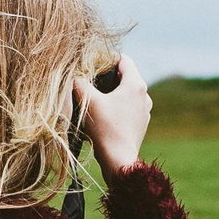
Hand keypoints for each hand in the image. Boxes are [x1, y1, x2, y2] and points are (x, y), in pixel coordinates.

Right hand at [73, 54, 151, 173]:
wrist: (119, 160)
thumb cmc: (105, 128)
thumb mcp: (88, 101)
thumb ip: (79, 82)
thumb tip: (74, 75)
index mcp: (136, 84)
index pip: (123, 60)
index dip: (106, 59)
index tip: (92, 65)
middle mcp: (145, 95)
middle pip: (125, 76)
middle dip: (108, 77)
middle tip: (90, 81)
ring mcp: (145, 110)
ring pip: (126, 93)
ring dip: (112, 93)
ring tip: (96, 99)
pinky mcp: (141, 124)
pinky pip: (128, 108)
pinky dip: (117, 107)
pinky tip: (104, 115)